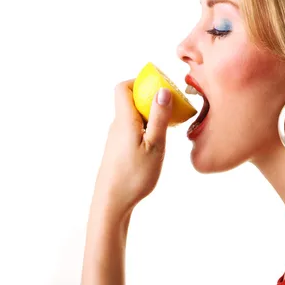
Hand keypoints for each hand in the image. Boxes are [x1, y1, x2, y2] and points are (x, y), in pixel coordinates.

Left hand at [93, 79, 172, 217]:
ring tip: (168, 128)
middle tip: (172, 108)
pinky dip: (147, 129)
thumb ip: (159, 118)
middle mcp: (117, 126)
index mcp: (124, 120)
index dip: (140, 81)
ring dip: (151, 116)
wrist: (112, 203)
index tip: (160, 87)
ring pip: (134, 117)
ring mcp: (117, 139)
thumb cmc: (134, 176)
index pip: (123, 87)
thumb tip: (163, 91)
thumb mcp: (154, 146)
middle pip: (130, 100)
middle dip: (151, 99)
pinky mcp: (119, 150)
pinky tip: (157, 144)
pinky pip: (133, 130)